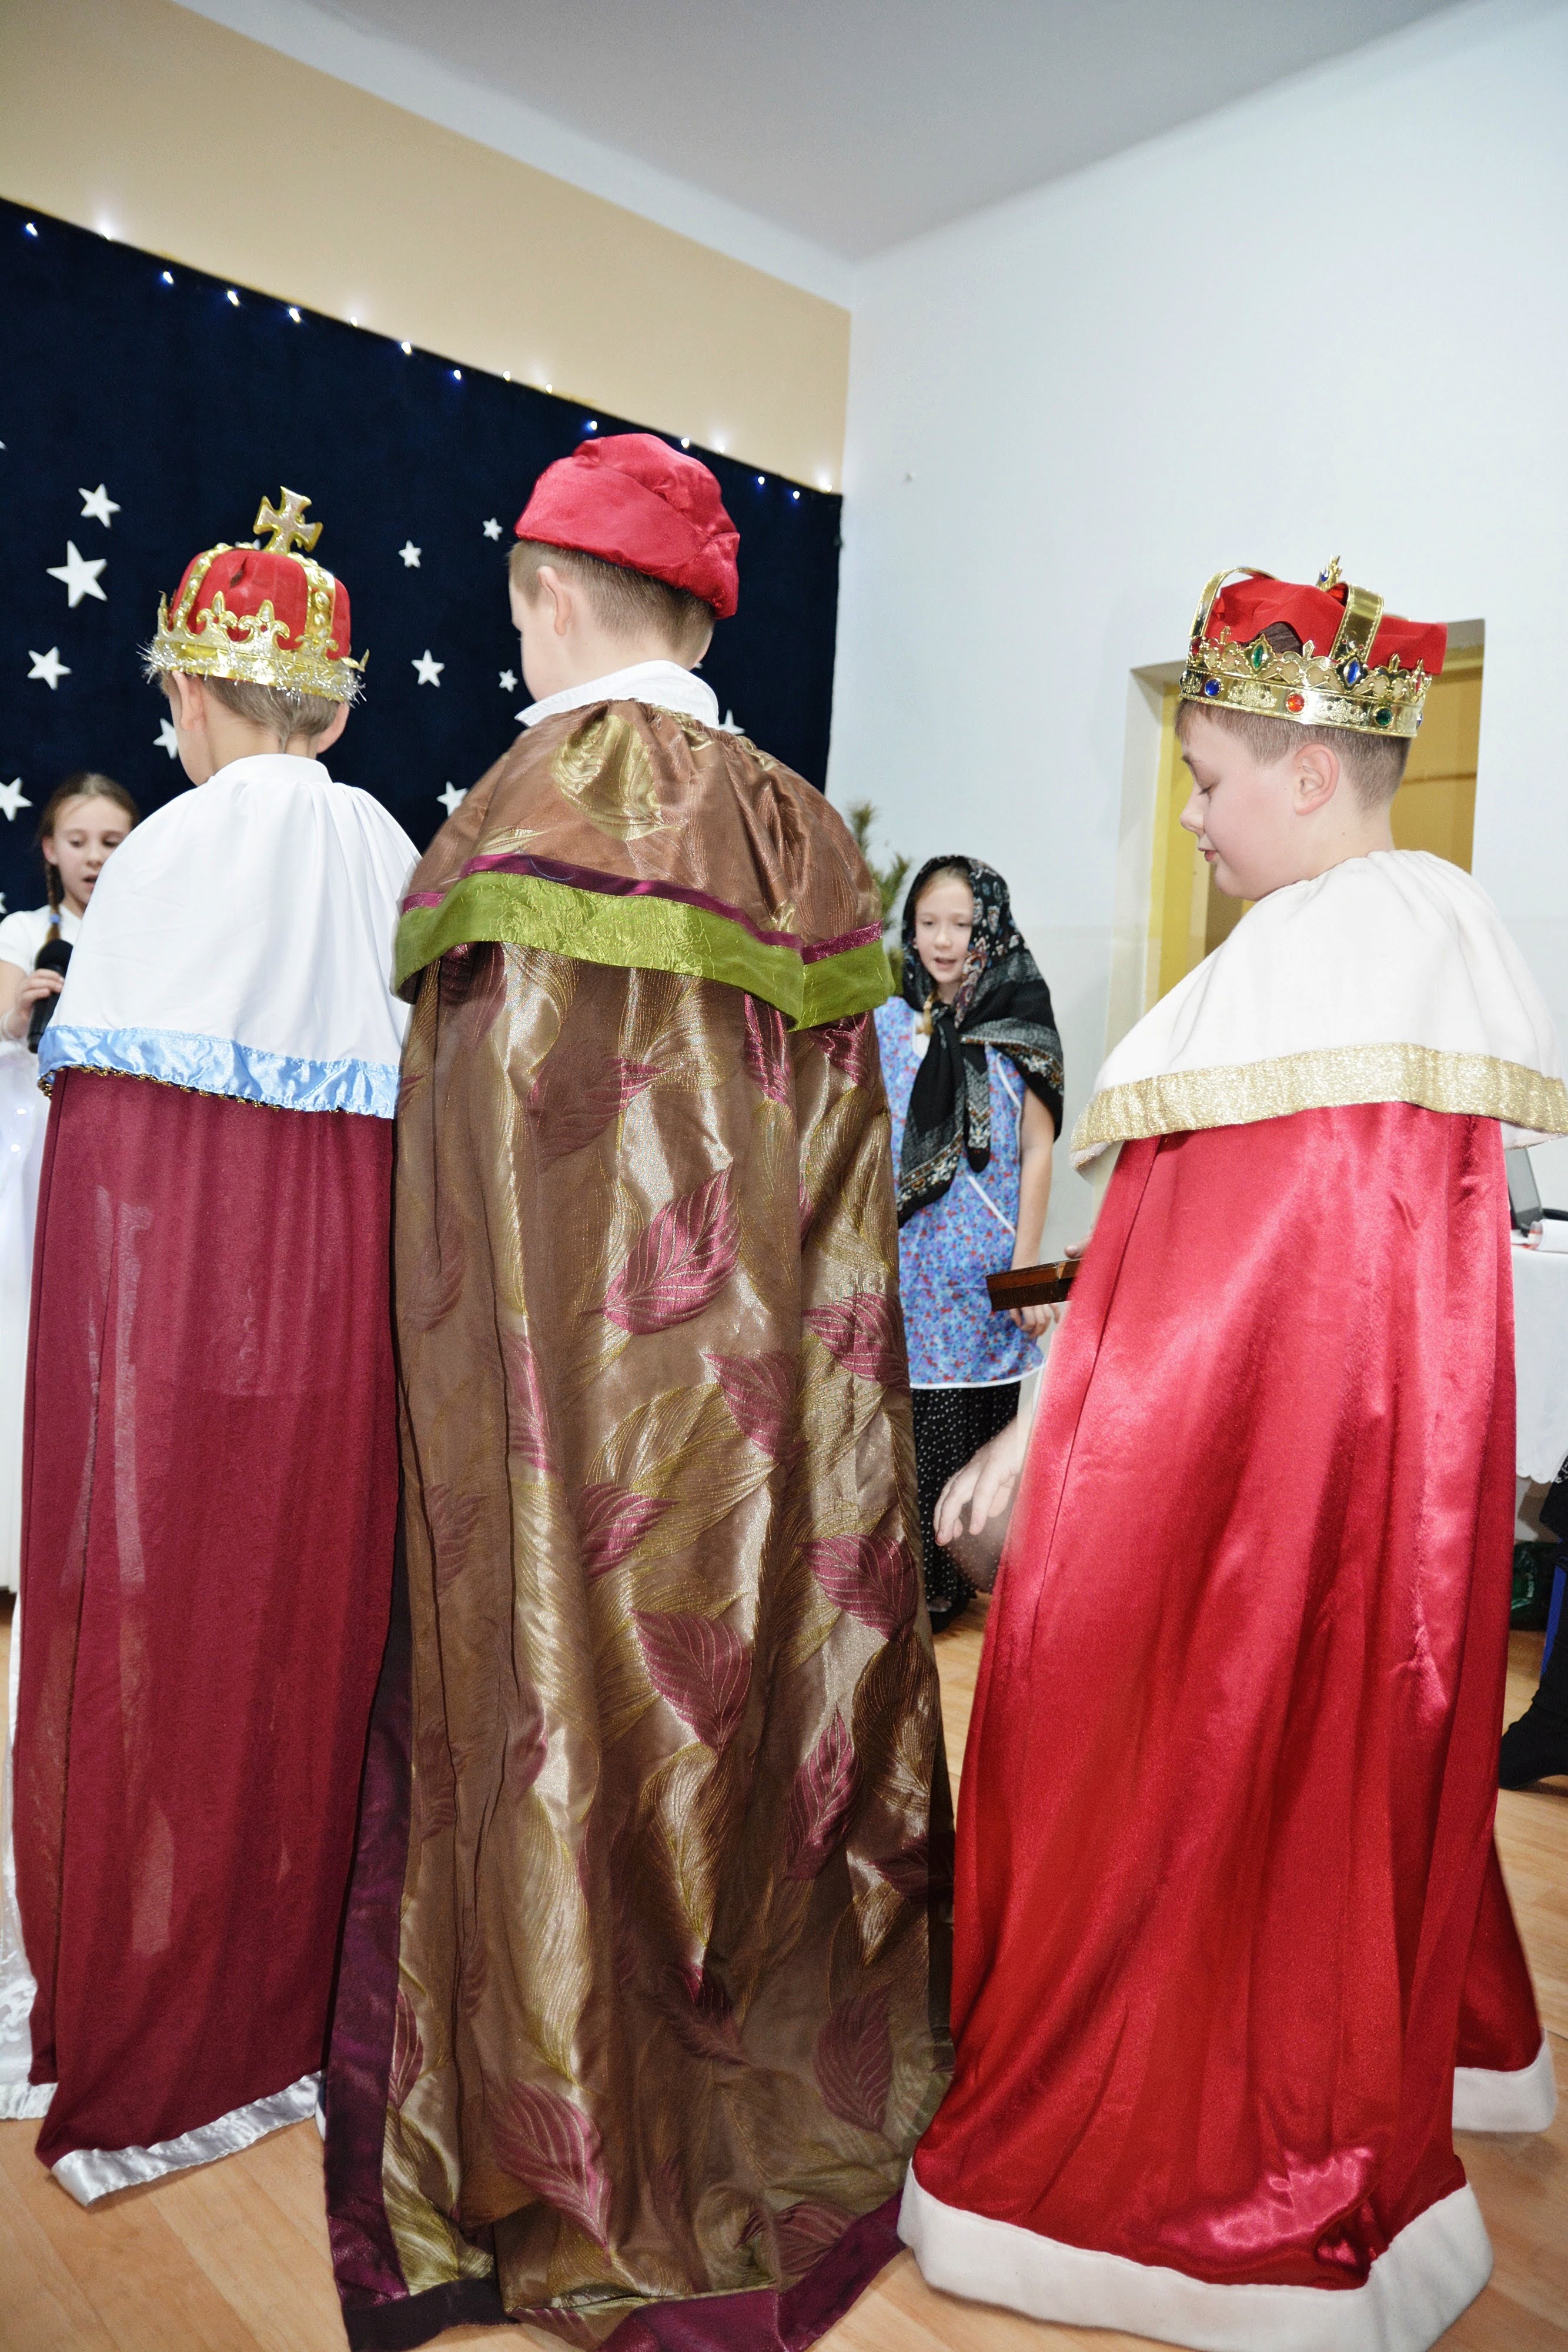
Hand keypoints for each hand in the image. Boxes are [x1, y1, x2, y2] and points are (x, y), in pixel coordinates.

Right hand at [1, 969, 61, 1040]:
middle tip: (62, 985)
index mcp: (29, 983)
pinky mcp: (20, 1005)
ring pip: (31, 984)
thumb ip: (50, 991)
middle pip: (36, 976)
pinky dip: (38, 993)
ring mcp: (20, 995)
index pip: (39, 973)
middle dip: (51, 979)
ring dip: (46, 984)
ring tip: (58, 988)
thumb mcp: (43, 998)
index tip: (62, 979)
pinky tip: (47, 993)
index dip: (51, 974)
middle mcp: (23, 987)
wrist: (21, 1024)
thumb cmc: (35, 1010)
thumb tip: (65, 987)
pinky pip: (27, 996)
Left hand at [934, 1413, 1029, 1550]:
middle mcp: (976, 1464)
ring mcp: (985, 1461)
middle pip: (949, 1491)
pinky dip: (977, 1511)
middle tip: (940, 1540)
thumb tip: (988, 1514)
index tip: (949, 1532)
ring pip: (957, 1491)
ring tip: (947, 1537)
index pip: (953, 1490)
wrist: (1045, 1423)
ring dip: (948, 1516)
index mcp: (979, 1467)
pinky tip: (975, 1528)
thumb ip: (999, 1495)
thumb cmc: (1031, 1448)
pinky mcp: (997, 1461)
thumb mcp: (1012, 1478)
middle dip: (941, 1516)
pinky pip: (983, 1489)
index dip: (946, 1511)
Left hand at [1004, 1236, 1088, 1335]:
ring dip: (1044, 1327)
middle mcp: (1036, 1303)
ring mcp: (1043, 1299)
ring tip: (1039, 1332)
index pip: (1030, 1322)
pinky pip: (1055, 1307)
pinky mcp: (1047, 1296)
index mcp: (1025, 1303)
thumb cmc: (1013, 1285)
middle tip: (1031, 1336)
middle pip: (1041, 1323)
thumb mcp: (1009, 1299)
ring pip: (1048, 1318)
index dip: (1026, 1329)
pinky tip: (1056, 1322)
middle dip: (1036, 1332)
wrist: (1022, 1269)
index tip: (1022, 1329)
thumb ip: (1014, 1313)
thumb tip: (1019, 1325)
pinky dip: (1057, 1315)